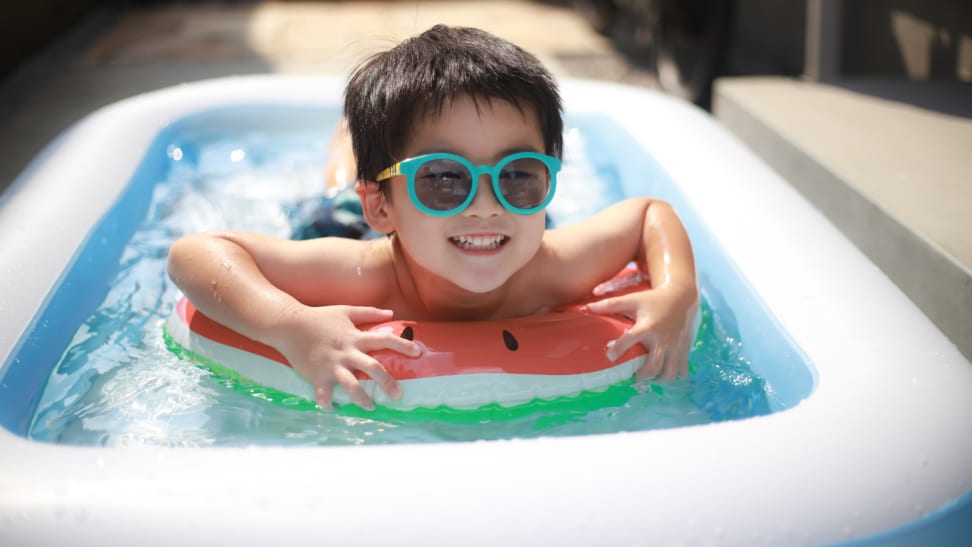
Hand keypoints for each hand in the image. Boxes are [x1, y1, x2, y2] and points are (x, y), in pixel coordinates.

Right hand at [274, 305, 420, 410]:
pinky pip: (324, 395)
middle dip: (388, 383)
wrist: (289, 325)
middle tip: (398, 395)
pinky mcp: (316, 376)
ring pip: (352, 386)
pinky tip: (334, 410)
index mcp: (355, 337)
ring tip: (371, 407)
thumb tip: (392, 314)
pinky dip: (329, 405)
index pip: (385, 340)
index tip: (418, 353)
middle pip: (373, 368)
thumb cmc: (319, 317)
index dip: (403, 345)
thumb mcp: (345, 310)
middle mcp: (346, 353)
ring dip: (363, 399)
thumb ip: (369, 312)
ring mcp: (332, 366)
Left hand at [586, 282, 698, 380]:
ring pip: (669, 373)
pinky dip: (673, 377)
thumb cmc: (653, 300)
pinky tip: (663, 374)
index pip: (631, 339)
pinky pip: (681, 372)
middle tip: (634, 377)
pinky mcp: (684, 350)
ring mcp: (675, 346)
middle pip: (653, 367)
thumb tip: (587, 308)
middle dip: (642, 376)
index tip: (610, 356)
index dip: (619, 349)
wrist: (682, 297)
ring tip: (649, 377)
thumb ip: (610, 305)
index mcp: (647, 326)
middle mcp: (662, 338)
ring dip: (658, 380)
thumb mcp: (632, 300)